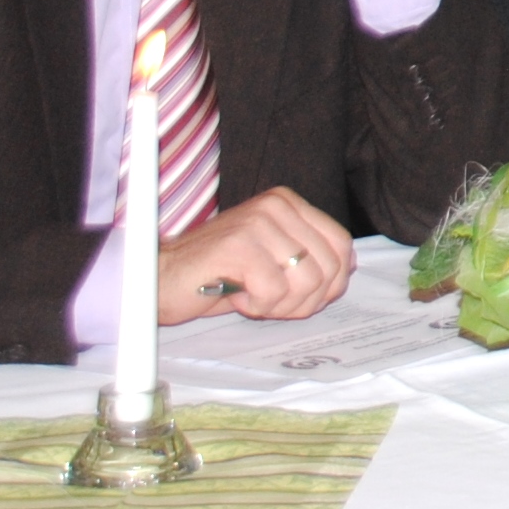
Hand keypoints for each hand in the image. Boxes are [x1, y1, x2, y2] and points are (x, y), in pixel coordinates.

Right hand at [157, 187, 353, 325]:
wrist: (159, 278)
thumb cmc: (216, 274)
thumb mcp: (271, 260)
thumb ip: (309, 258)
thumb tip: (349, 267)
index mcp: (289, 203)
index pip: (341, 244)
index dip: (332, 282)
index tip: (303, 298)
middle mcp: (277, 206)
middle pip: (327, 267)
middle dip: (304, 300)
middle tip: (271, 302)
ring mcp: (257, 222)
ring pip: (306, 282)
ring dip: (279, 305)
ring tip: (252, 296)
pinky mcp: (238, 245)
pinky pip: (274, 291)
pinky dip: (256, 305)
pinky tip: (235, 294)